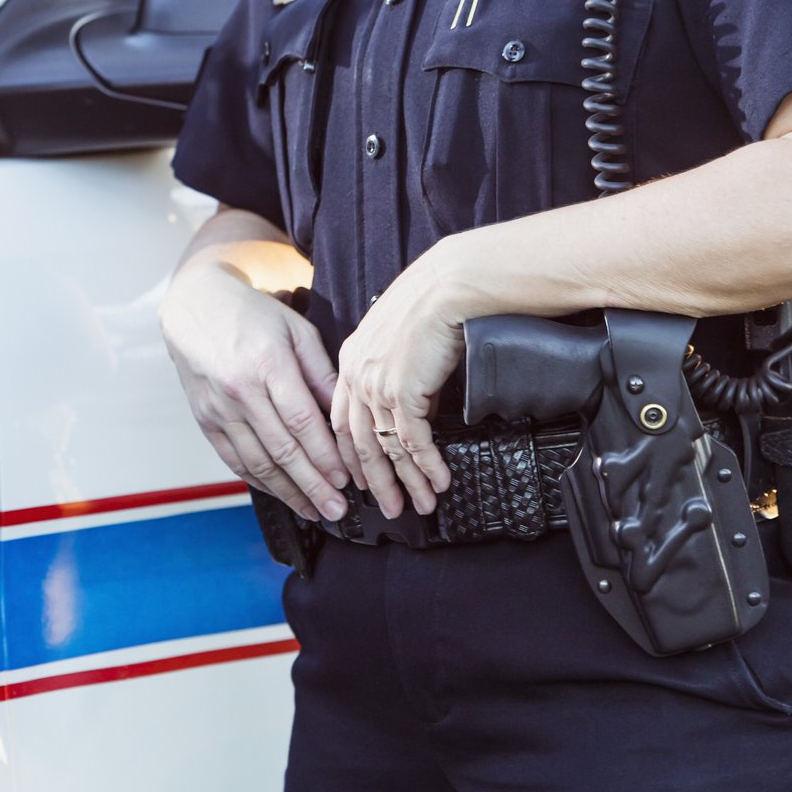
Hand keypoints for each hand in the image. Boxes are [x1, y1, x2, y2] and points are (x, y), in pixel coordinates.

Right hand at [158, 259, 349, 521]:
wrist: (196, 306)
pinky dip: (260, 482)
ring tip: (314, 510)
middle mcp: (240, 391)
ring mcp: (219, 409)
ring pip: (257, 463)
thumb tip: (343, 416)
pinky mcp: (205, 420)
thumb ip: (321, 374)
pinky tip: (282, 494)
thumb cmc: (253, 315)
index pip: (302, 421)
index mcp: (267, 364)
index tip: (346, 478)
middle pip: (282, 450)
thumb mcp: (297, 331)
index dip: (324, 455)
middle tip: (336, 509)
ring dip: (288, 492)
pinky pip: (235, 461)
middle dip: (313, 485)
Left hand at [331, 266, 466, 518]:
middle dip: (375, 482)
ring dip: (405, 482)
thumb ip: (396, 373)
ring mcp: (377, 386)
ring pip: (386, 449)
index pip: (341, 421)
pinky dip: (427, 466)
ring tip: (419, 504)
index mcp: (351, 361)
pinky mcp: (403, 392)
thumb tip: (415, 406)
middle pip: (359, 445)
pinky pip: (414, 441)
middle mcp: (357, 376)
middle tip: (387, 507)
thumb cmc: (432, 300)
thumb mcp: (400, 339)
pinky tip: (437, 481)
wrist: (450, 284)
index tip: (359, 479)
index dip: (351, 456)